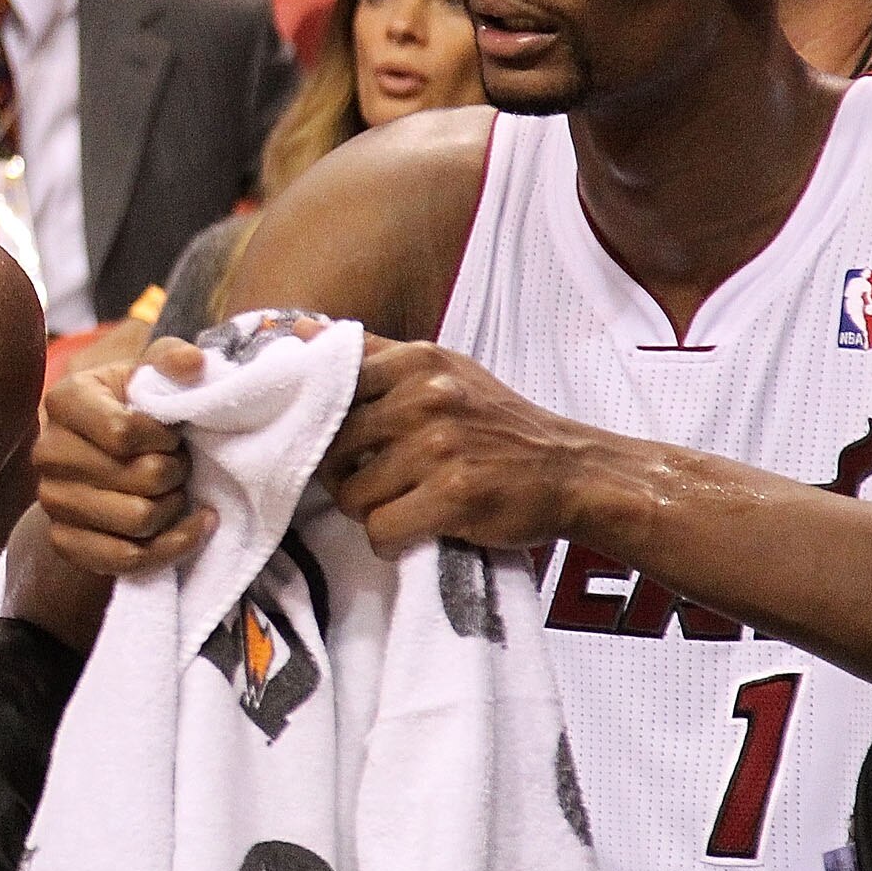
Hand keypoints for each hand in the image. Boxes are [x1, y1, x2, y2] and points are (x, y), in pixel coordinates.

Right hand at [37, 337, 214, 576]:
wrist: (103, 458)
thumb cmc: (132, 409)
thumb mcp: (149, 374)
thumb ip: (170, 359)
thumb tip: (194, 365)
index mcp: (65, 401)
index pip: (123, 432)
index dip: (164, 438)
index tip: (172, 434)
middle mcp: (48, 451)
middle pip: (138, 479)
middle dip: (176, 472)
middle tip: (180, 464)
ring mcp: (51, 500)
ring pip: (137, 521)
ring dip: (173, 507)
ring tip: (177, 491)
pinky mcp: (63, 541)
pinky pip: (126, 559)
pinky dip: (171, 547)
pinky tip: (191, 528)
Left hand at [324, 336, 619, 550]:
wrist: (570, 471)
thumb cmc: (496, 424)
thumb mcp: (443, 370)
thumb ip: (371, 352)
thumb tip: (301, 329)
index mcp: (417, 360)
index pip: (330, 393)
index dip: (327, 428)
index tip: (352, 445)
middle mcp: (427, 397)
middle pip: (333, 450)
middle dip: (347, 476)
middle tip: (380, 482)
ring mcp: (439, 446)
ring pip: (351, 496)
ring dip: (371, 512)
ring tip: (404, 505)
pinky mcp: (453, 495)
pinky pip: (381, 531)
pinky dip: (392, 541)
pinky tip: (417, 531)